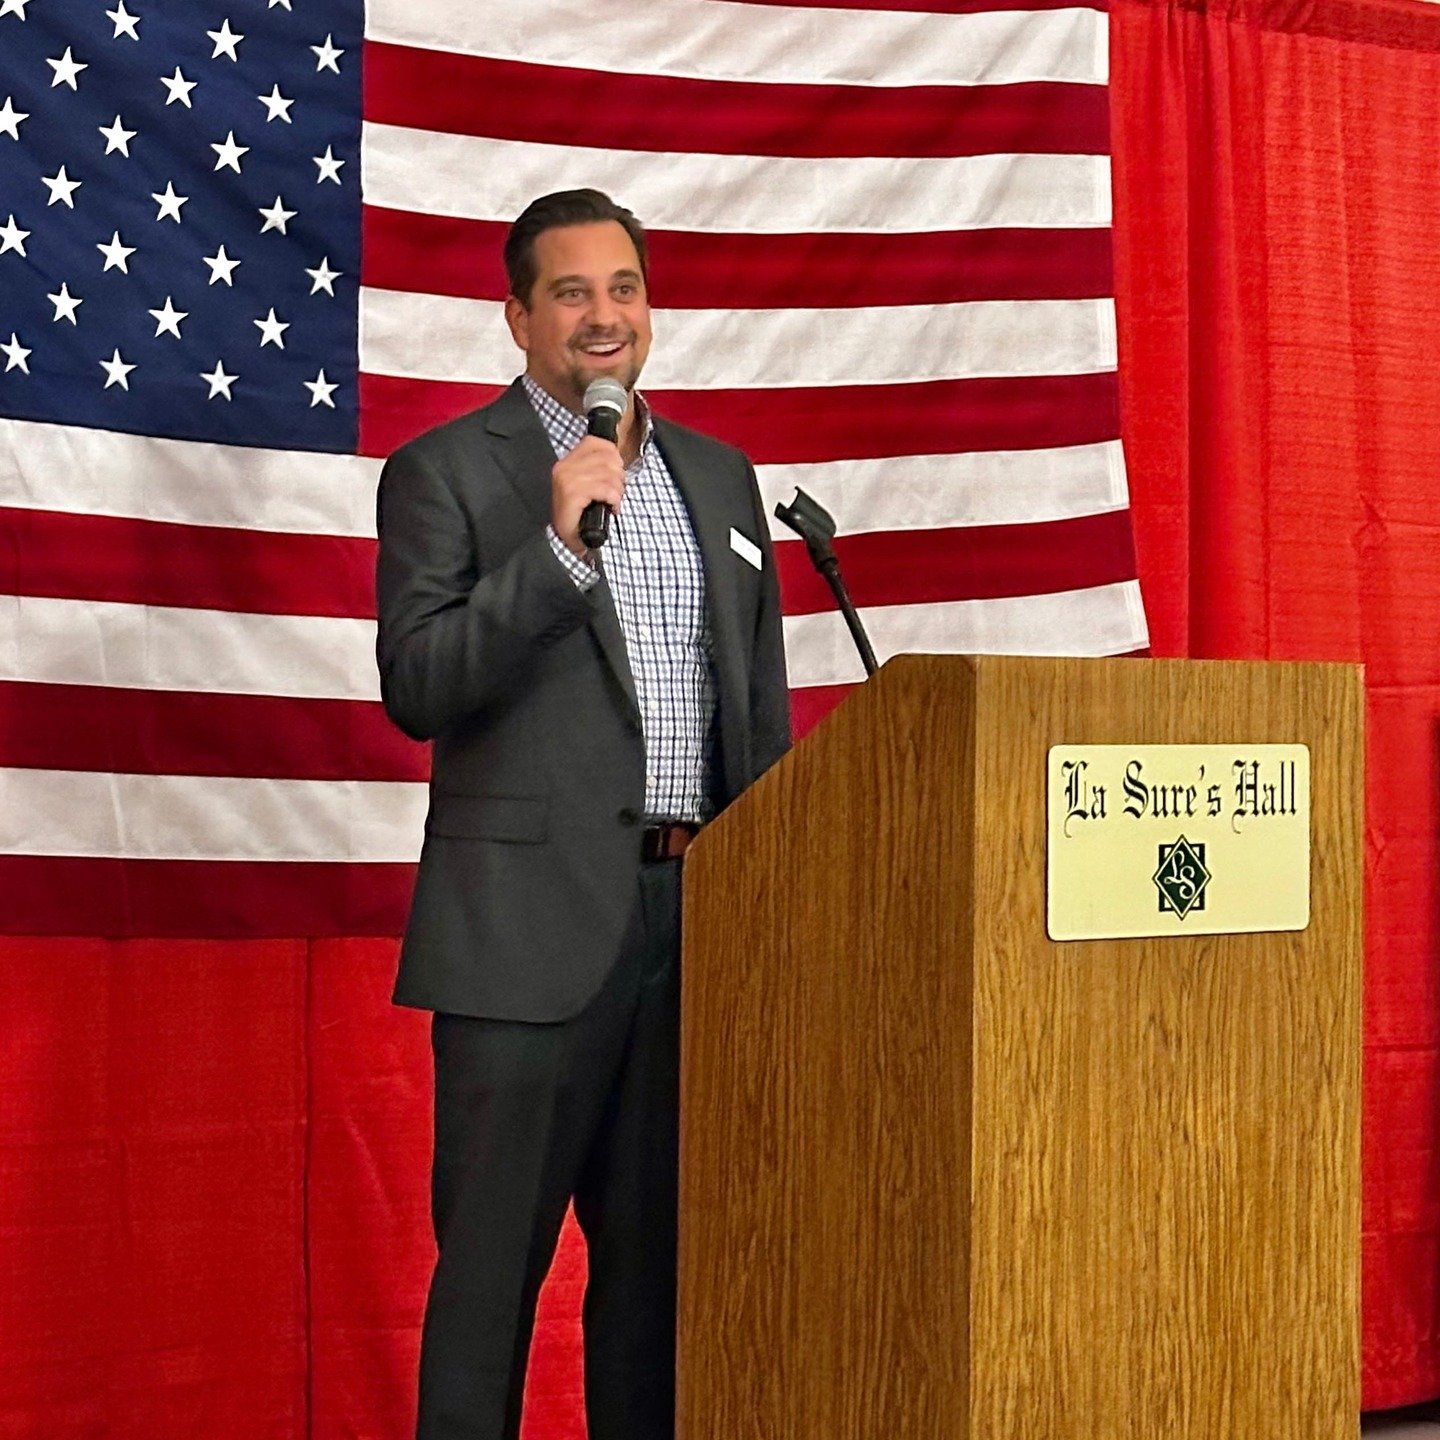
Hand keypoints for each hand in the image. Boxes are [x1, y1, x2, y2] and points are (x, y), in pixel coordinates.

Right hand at [552, 436, 623, 555]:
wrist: (566, 539)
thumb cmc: (579, 514)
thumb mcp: (587, 485)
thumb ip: (598, 469)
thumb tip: (618, 459)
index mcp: (567, 461)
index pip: (596, 443)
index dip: (613, 456)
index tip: (616, 473)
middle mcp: (565, 467)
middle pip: (607, 458)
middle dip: (619, 476)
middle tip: (616, 492)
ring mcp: (567, 479)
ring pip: (609, 475)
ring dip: (618, 491)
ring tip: (613, 501)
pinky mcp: (572, 493)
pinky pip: (605, 489)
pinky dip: (614, 499)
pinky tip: (612, 508)